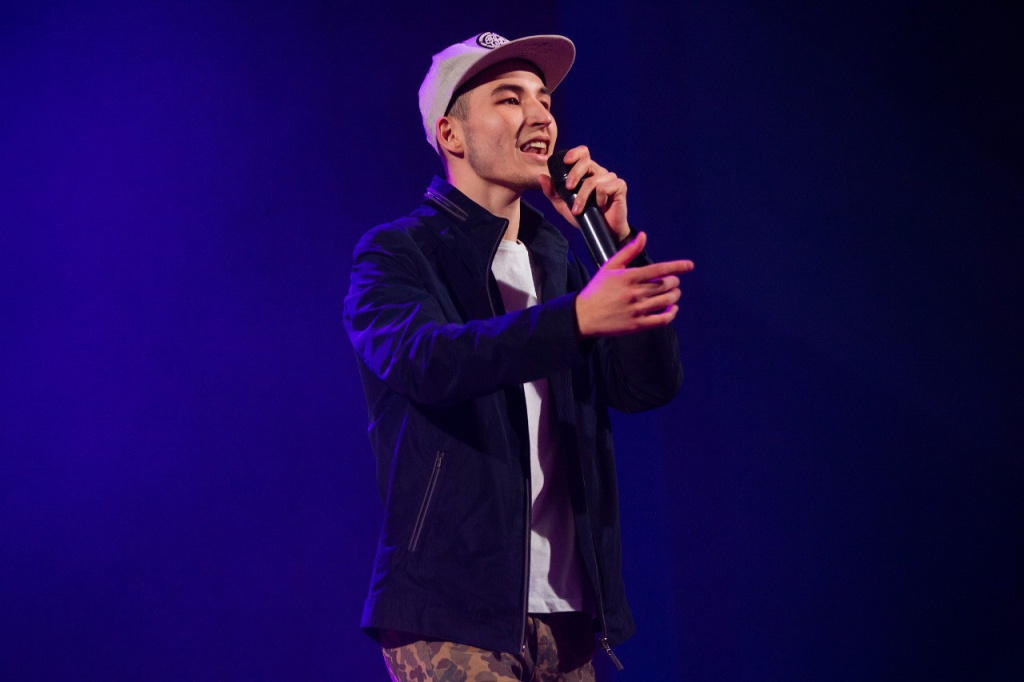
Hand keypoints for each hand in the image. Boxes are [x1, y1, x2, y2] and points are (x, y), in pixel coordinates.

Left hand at [539, 145, 629, 240]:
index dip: (575, 153)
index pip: (582, 153)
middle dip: (574, 174)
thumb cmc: (585, 216)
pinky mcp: (620, 186)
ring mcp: (610, 178)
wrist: (603, 232)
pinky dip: (599, 199)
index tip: (566, 161)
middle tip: (568, 188)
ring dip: (583, 196)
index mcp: (587, 172)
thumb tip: (541, 177)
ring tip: (578, 210)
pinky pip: (604, 187)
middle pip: (586, 162)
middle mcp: (599, 172)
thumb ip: (552, 192)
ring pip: (593, 180)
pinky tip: (600, 206)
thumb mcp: (563, 205)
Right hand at [575, 232, 693, 337]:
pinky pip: (662, 319)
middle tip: (674, 282)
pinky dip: (671, 314)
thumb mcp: (610, 267)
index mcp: (629, 277)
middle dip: (675, 282)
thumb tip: (643, 235)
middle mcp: (634, 293)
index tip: (690, 265)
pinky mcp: (637, 324)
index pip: (659, 269)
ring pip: (667, 301)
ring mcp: (636, 310)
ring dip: (675, 296)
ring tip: (674, 293)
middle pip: (666, 285)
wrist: (583, 316)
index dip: (678, 266)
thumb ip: (629, 251)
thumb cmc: (597, 289)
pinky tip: (672, 309)